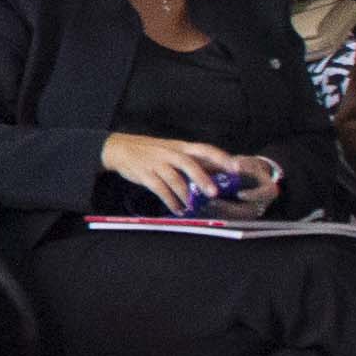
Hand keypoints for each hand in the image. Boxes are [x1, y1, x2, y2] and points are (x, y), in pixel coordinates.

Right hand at [103, 133, 270, 213]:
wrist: (120, 148)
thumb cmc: (151, 151)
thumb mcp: (171, 150)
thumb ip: (190, 161)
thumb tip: (215, 174)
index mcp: (181, 147)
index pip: (205, 149)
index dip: (221, 158)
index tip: (235, 168)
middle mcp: (170, 153)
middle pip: (189, 164)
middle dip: (202, 179)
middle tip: (214, 193)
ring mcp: (157, 163)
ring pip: (174, 179)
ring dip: (185, 195)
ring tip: (192, 208)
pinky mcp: (145, 174)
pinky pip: (160, 189)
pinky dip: (170, 201)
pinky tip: (177, 209)